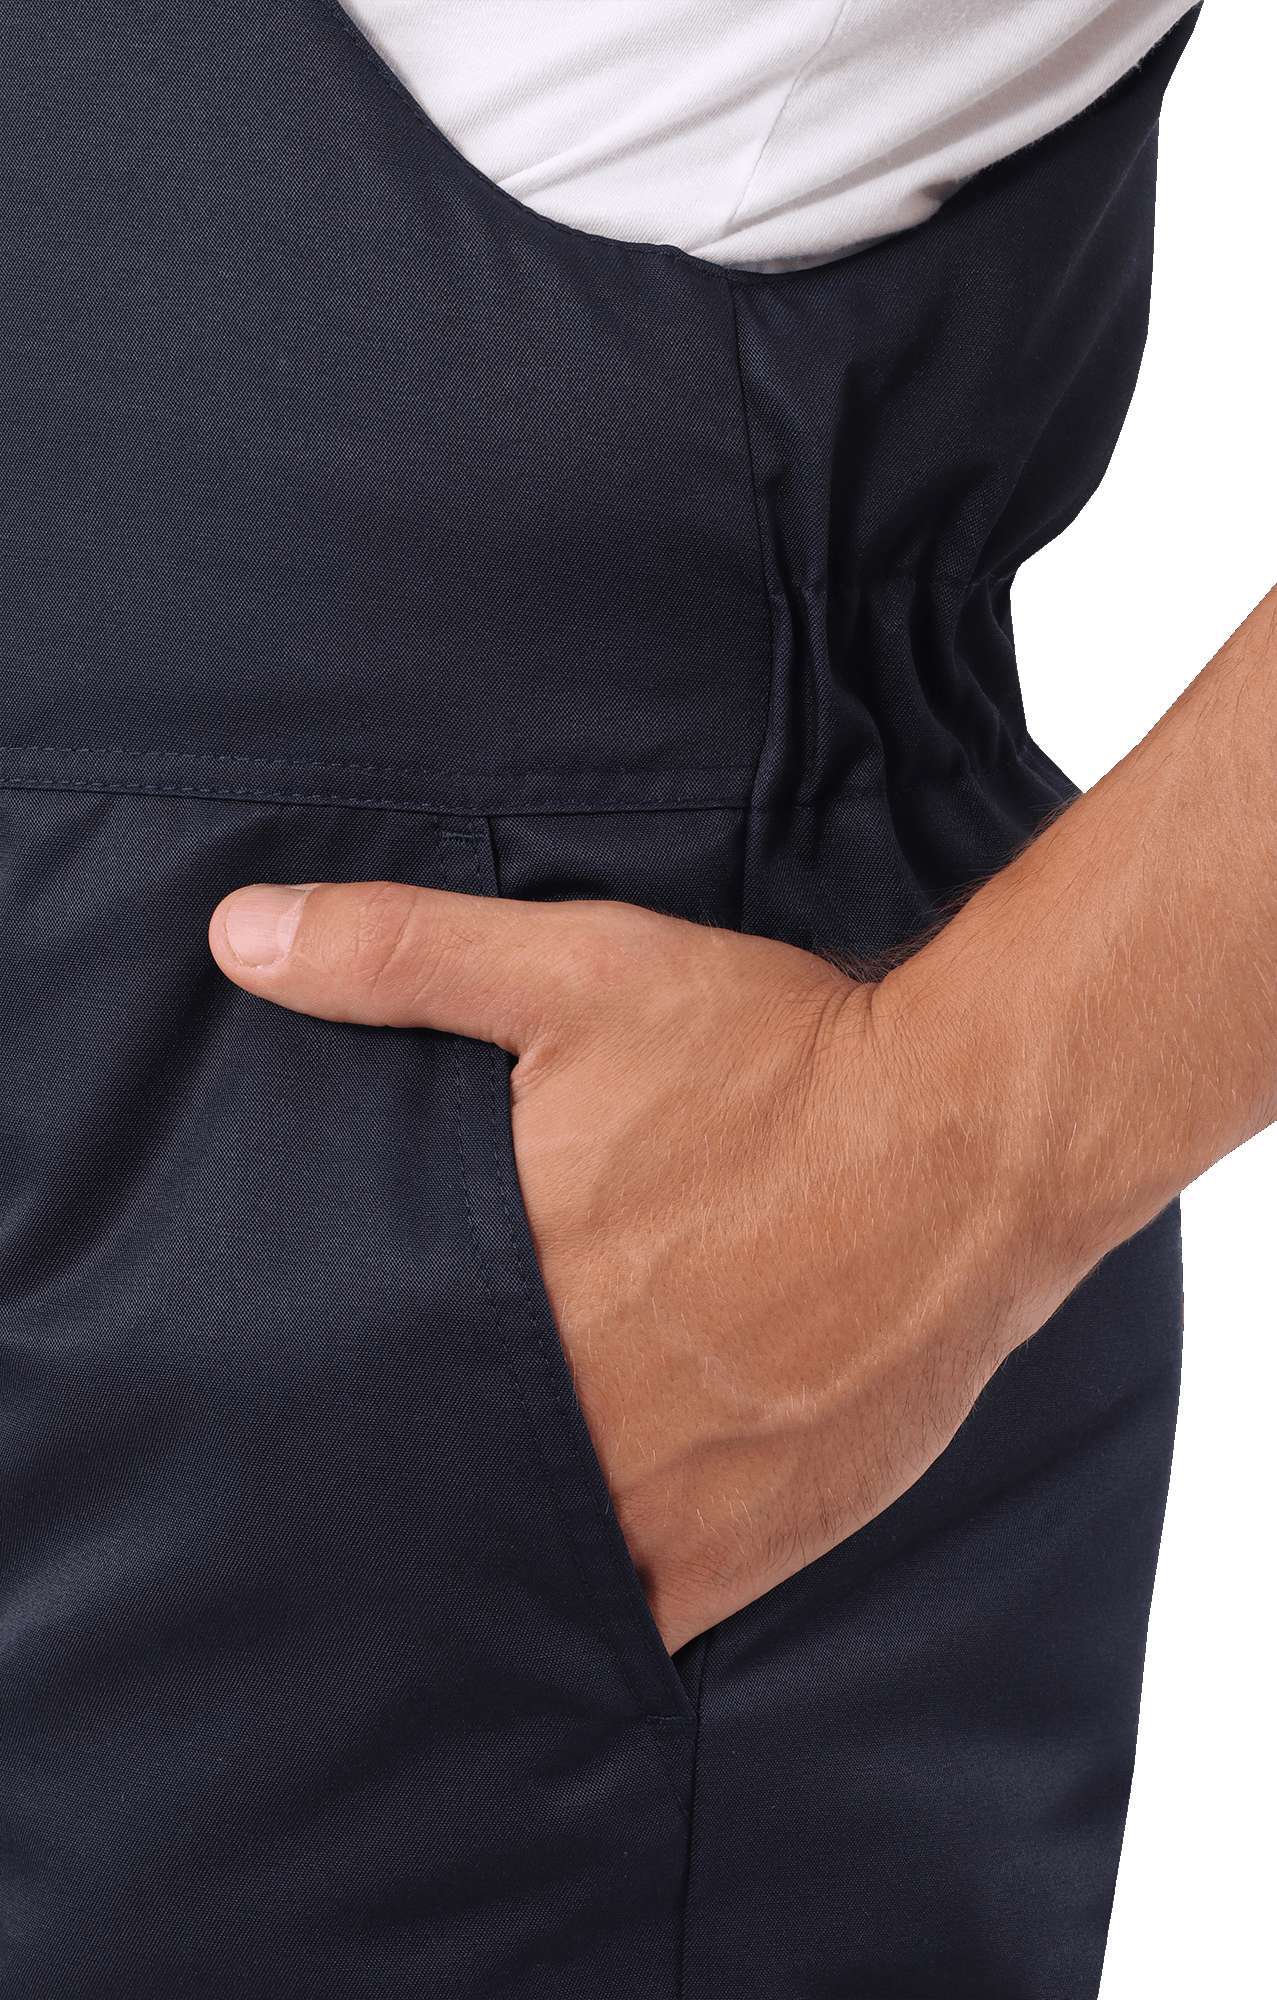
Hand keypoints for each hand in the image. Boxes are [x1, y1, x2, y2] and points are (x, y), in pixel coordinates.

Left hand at [208, 880, 1066, 1651]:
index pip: (362, 1384)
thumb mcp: (582, 970)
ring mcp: (672, 1493)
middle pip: (444, 1475)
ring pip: (529, 1561)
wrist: (975, 1133)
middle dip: (412, 1461)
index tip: (305, 1396)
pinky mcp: (759, 1539)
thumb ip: (402, 956)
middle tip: (376, 1458)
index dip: (327, 1396)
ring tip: (468, 1515)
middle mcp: (580, 1408)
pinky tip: (573, 1579)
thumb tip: (239, 936)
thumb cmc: (781, 1052)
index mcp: (513, 1285)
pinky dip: (600, 1601)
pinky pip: (645, 1616)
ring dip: (495, 1539)